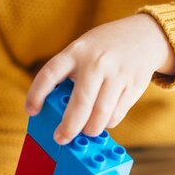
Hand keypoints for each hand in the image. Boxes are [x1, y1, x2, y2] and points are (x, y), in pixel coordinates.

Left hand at [24, 14, 174, 144]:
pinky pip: (116, 114)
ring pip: (101, 114)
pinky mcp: (133, 86)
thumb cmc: (103, 49)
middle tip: (61, 138)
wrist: (142, 36)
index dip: (36, 94)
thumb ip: (69, 73)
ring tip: (84, 131)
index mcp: (76, 51)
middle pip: (80, 103)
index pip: (50, 73)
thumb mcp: (82, 50)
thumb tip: (57, 112)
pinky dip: (107, 122)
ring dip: (90, 129)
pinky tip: (103, 119)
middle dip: (69, 127)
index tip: (31, 110)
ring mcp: (117, 74)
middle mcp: (96, 62)